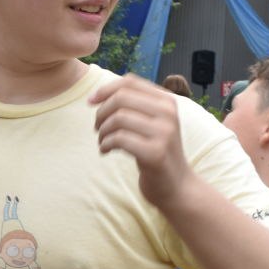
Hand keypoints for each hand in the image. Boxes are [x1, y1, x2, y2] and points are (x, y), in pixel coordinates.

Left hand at [89, 76, 189, 207]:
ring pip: (118, 118)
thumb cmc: (157, 151)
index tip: (90, 102)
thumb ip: (135, 105)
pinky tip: (105, 151)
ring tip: (102, 141)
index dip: (105, 89)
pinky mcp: (155, 153)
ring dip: (102, 131)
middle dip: (101, 112)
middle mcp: (168, 114)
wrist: (177, 186)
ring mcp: (164, 133)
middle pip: (121, 98)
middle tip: (97, 127)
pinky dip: (105, 144)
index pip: (130, 82)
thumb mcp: (152, 123)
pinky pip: (119, 139)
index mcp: (167, 102)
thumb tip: (100, 93)